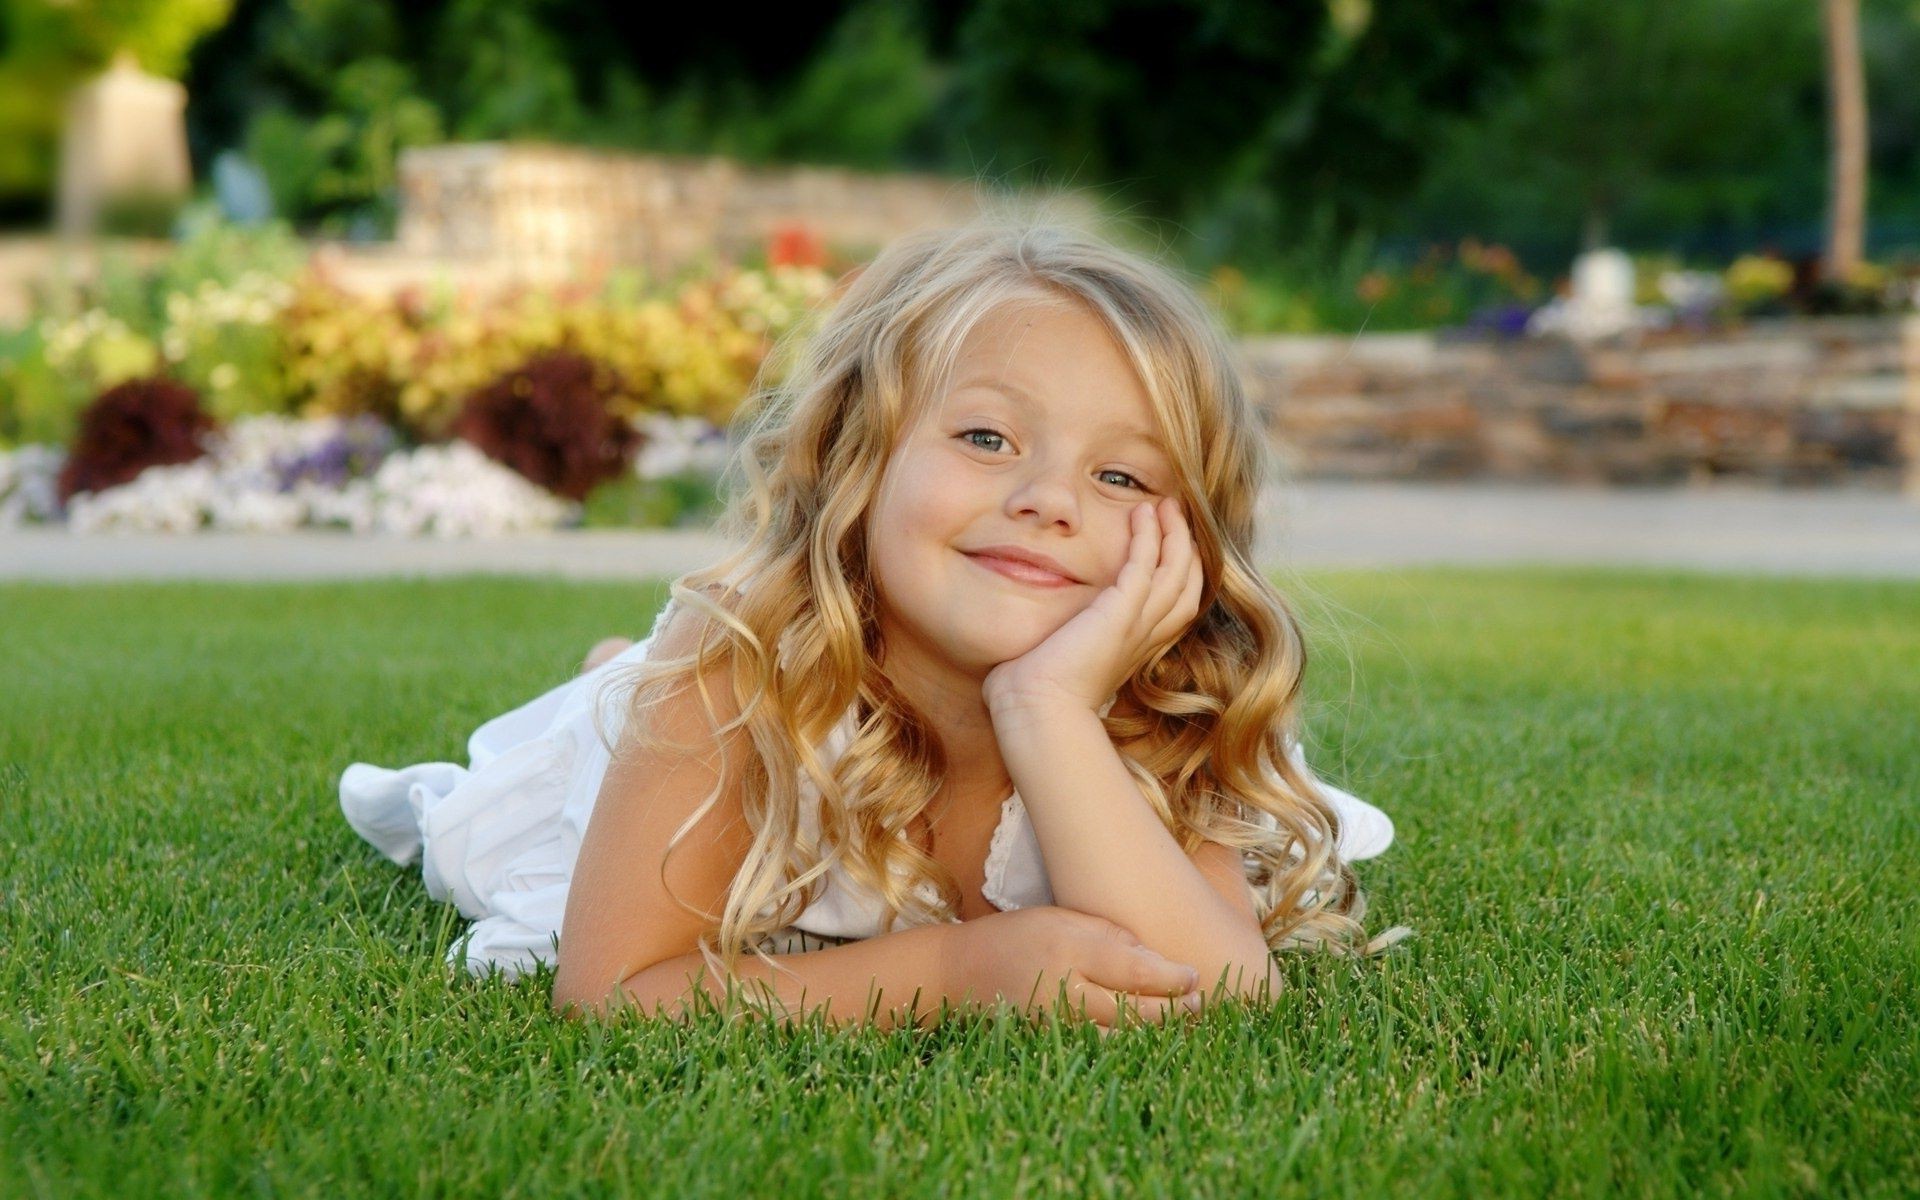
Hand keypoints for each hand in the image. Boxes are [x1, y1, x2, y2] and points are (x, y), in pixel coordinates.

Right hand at [949, 906, 1205, 1036]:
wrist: (959, 974)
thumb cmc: (1018, 937)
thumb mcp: (1063, 918)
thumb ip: (1111, 936)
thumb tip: (1160, 963)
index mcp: (1069, 949)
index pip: (1133, 971)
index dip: (1171, 979)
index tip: (1193, 977)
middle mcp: (1062, 990)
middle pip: (1132, 1011)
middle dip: (1172, 1010)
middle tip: (1198, 1003)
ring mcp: (1054, 1026)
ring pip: (1118, 1038)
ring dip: (1153, 1033)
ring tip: (1180, 1022)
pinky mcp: (1047, 1045)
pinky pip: (1096, 1050)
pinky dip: (1124, 1046)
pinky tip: (1144, 1039)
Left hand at [982, 496, 1203, 716]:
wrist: (1035, 712)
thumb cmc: (1034, 696)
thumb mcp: (1057, 660)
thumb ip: (1058, 640)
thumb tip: (1035, 633)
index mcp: (1132, 648)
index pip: (1173, 605)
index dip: (1175, 571)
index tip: (1165, 542)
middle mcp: (1143, 637)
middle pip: (1187, 585)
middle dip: (1184, 546)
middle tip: (1174, 513)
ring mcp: (1135, 625)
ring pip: (1177, 571)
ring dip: (1175, 534)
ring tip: (1166, 505)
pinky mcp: (1120, 614)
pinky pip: (1146, 565)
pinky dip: (1149, 537)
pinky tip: (1142, 513)